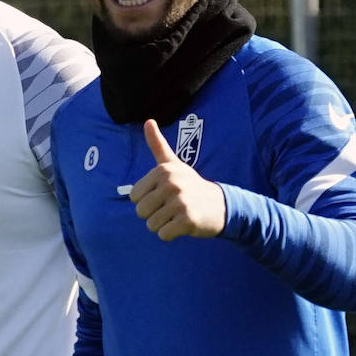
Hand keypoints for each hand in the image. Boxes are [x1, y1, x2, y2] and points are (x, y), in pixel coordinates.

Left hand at [129, 119, 225, 239]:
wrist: (221, 205)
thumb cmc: (190, 185)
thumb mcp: (173, 163)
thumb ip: (158, 145)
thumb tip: (148, 121)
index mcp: (164, 171)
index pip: (134, 196)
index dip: (147, 200)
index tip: (163, 195)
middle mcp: (171, 184)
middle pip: (140, 211)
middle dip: (154, 214)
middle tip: (172, 207)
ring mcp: (180, 202)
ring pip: (151, 225)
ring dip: (163, 225)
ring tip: (178, 215)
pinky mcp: (188, 220)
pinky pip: (163, 234)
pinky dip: (171, 234)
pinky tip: (183, 225)